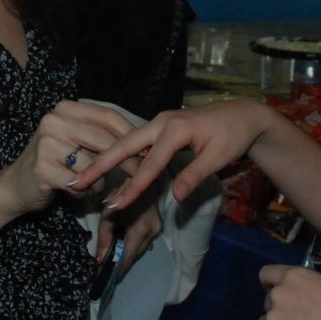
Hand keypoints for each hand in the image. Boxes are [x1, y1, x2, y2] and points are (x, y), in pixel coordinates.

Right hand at [0, 100, 144, 216]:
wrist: (16, 185)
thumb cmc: (55, 161)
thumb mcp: (77, 140)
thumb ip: (102, 135)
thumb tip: (143, 139)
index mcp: (66, 108)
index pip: (108, 116)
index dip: (131, 133)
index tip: (149, 148)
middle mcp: (54, 121)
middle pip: (104, 140)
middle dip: (127, 160)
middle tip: (141, 174)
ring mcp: (46, 144)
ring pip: (93, 165)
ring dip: (99, 180)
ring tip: (92, 184)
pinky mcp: (42, 168)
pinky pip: (80, 183)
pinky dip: (84, 192)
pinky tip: (76, 190)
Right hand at [74, 100, 275, 211]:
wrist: (243, 114)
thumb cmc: (232, 136)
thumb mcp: (218, 157)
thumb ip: (194, 175)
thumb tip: (176, 196)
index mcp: (174, 129)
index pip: (149, 164)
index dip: (132, 186)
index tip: (114, 205)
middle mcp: (161, 122)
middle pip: (124, 145)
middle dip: (100, 164)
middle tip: (76, 182)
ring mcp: (158, 122)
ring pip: (126, 142)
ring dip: (106, 159)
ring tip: (84, 177)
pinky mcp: (160, 127)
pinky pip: (135, 142)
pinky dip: (120, 155)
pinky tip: (108, 168)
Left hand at [99, 197, 161, 274]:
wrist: (138, 178)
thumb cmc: (120, 192)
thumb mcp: (108, 214)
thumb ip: (104, 238)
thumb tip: (100, 261)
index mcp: (141, 228)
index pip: (129, 256)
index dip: (118, 269)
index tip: (106, 281)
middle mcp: (154, 231)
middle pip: (136, 255)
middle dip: (122, 264)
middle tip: (107, 274)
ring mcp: (158, 229)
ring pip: (141, 250)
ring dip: (127, 256)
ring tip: (113, 263)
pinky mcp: (158, 226)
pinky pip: (144, 243)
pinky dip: (133, 247)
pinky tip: (123, 249)